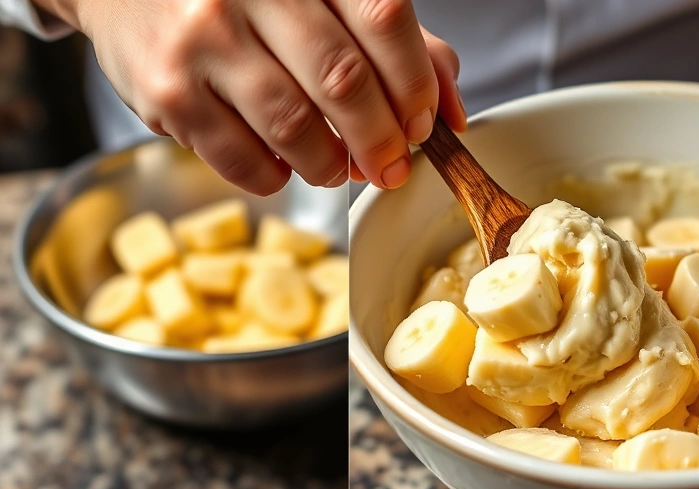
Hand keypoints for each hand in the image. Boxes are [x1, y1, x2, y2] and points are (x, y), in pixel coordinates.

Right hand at [38, 0, 464, 194]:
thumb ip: (396, 42)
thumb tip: (453, 112)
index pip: (384, 20)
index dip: (416, 84)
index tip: (423, 123)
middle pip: (345, 81)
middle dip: (382, 139)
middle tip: (391, 163)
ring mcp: (202, 39)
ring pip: (296, 128)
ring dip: (333, 165)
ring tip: (338, 166)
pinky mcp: (165, 91)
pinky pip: (244, 161)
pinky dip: (279, 178)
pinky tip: (285, 165)